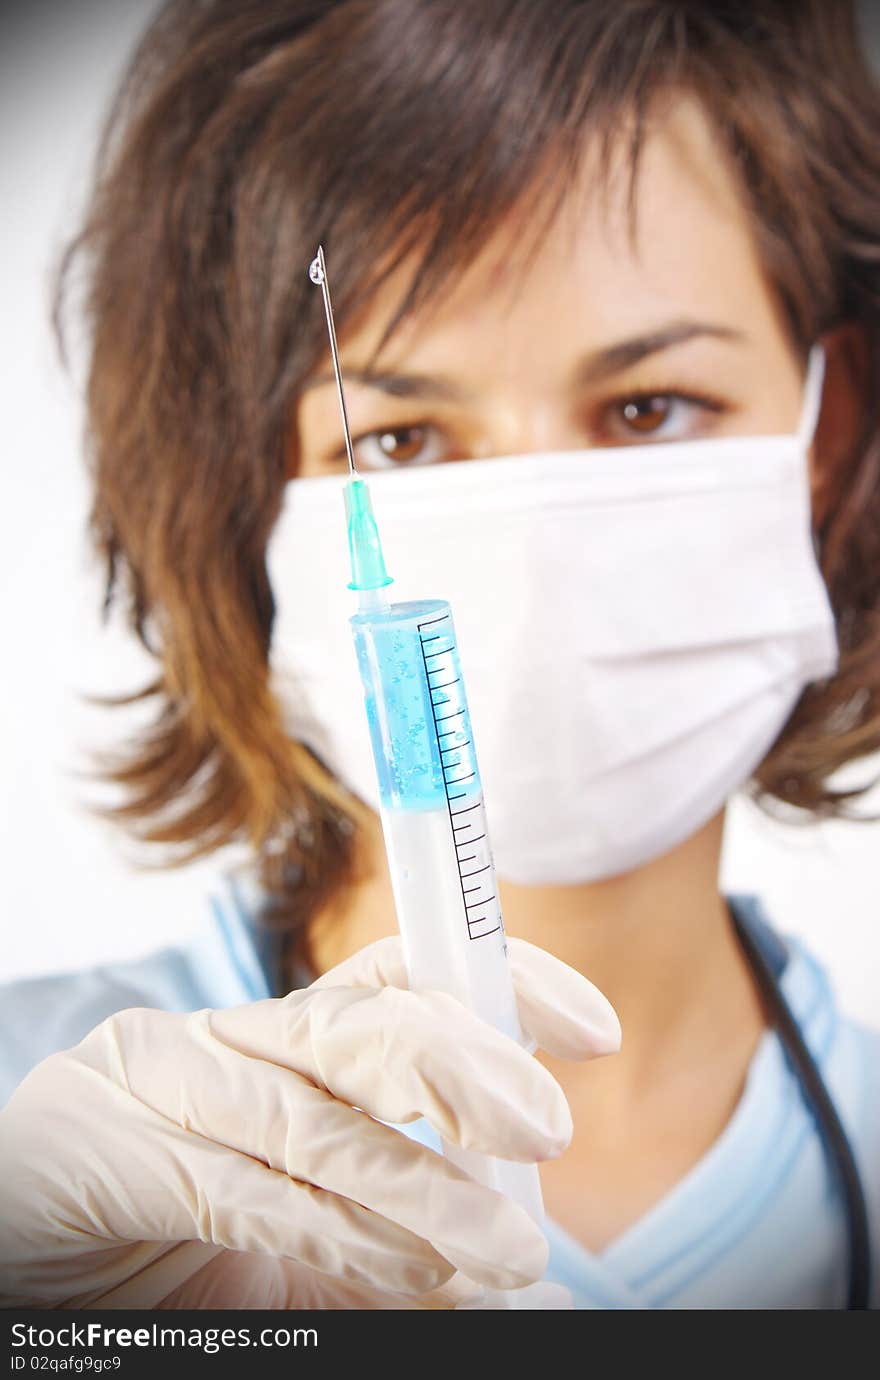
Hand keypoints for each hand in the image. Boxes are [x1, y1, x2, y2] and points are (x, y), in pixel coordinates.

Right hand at [0, 935, 618, 1308]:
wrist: (37, 1256)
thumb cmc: (188, 1248)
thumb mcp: (319, 1246)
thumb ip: (413, 1251)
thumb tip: (539, 1282)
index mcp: (288, 1041)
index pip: (403, 976)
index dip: (499, 986)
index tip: (592, 1030)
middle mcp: (232, 1041)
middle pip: (362, 1022)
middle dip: (467, 1065)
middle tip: (549, 1126)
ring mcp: (161, 1081)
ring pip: (313, 1111)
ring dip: (420, 1184)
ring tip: (506, 1247)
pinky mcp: (105, 1145)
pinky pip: (244, 1185)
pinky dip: (341, 1233)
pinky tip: (411, 1270)